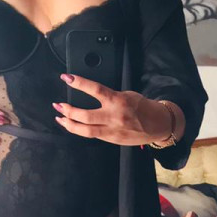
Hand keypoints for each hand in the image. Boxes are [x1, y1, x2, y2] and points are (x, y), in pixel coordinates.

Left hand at [54, 74, 180, 145]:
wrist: (158, 125)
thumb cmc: (143, 107)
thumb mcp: (128, 95)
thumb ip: (109, 96)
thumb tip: (91, 93)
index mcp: (118, 100)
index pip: (95, 89)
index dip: (79, 83)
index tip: (66, 77)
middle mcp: (114, 116)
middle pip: (84, 115)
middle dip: (67, 110)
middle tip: (58, 105)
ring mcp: (112, 130)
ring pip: (85, 130)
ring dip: (69, 124)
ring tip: (60, 118)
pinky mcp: (112, 139)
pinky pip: (92, 135)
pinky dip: (80, 130)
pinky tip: (73, 126)